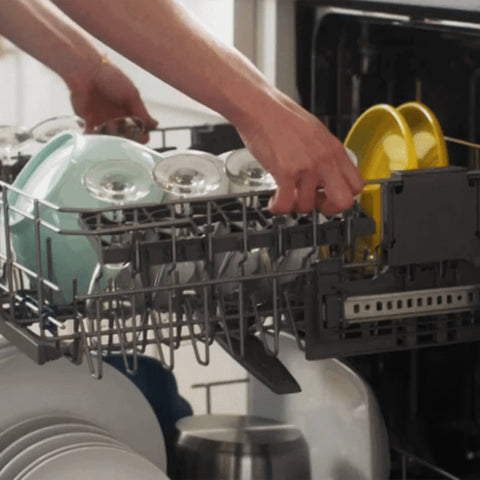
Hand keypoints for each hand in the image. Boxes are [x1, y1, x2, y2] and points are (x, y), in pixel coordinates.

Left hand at [69, 60, 157, 142]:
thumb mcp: (131, 95)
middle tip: (125, 134)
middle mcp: (119, 120)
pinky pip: (93, 136)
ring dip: (112, 138)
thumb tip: (155, 125)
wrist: (87, 71)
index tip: (141, 135)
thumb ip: (142, 112)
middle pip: (127, 138)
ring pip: (111, 140)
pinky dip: (94, 138)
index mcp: (130, 113)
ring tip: (110, 126)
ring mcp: (104, 122)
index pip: (140, 131)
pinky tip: (96, 133)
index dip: (142, 136)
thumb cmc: (111, 78)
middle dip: (128, 139)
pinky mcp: (89, 122)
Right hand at [235, 91, 363, 214]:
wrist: (260, 107)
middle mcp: (324, 158)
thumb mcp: (315, 134)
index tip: (328, 196)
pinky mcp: (286, 171)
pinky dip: (278, 208)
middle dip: (327, 209)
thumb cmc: (282, 119)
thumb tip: (325, 178)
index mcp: (334, 150)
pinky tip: (274, 201)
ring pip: (308, 206)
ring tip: (285, 194)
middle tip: (314, 203)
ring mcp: (306, 166)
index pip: (356, 185)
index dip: (342, 197)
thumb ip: (324, 156)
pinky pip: (286, 204)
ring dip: (294, 205)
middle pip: (343, 201)